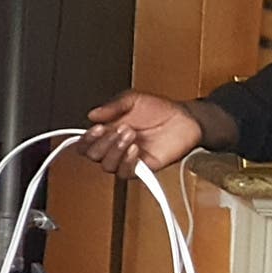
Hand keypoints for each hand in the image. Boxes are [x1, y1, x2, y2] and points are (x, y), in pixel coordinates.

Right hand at [77, 91, 205, 175]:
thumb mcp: (133, 99)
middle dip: (103, 142)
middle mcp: (115, 147)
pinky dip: (128, 162)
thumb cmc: (161, 110)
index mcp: (108, 131)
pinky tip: (136, 149)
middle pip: (93, 156)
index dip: (87, 138)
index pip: (86, 143)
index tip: (97, 127)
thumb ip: (112, 106)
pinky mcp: (143, 168)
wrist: (185, 119)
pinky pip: (126, 173)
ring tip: (131, 135)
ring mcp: (128, 158)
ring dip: (116, 150)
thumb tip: (92, 114)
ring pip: (107, 166)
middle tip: (120, 128)